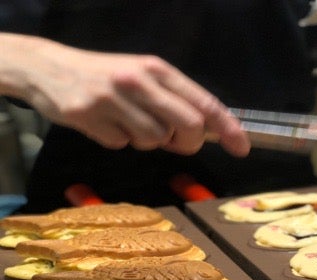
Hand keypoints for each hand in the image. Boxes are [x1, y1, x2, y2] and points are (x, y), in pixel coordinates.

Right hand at [0, 34, 249, 156]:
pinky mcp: (89, 117)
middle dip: (188, 142)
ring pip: (154, 140)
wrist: (48, 68)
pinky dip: (119, 141)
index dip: (227, 128)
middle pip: (188, 126)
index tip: (241, 148)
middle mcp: (139, 82)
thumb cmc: (105, 76)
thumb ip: (174, 99)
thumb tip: (205, 131)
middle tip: (177, 143)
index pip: (204, 102)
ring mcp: (113, 99)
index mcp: (157, 69)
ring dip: (148, 141)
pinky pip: (121, 144)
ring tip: (128, 123)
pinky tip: (105, 124)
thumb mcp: (143, 77)